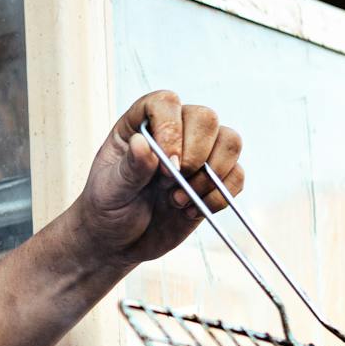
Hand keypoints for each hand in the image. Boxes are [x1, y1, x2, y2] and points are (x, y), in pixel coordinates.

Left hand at [76, 90, 243, 265]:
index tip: (165, 162)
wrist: (120, 242)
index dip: (171, 127)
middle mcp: (173, 132)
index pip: (166, 103)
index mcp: (140, 125)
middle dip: (195, 154)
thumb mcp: (109, 191)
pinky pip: (237, 176)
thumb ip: (129, 169)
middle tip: (172, 183)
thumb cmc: (107, 209)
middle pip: (206, 118)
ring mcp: (197, 155)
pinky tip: (190, 211)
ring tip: (178, 201)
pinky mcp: (213, 181)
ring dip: (211, 175)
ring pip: (230, 142)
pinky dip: (219, 197)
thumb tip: (143, 143)